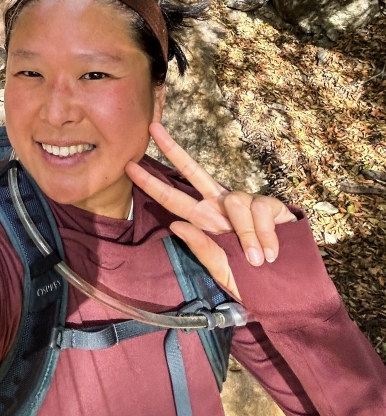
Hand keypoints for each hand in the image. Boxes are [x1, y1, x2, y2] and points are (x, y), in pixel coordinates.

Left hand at [125, 122, 295, 302]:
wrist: (287, 288)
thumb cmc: (250, 279)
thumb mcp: (221, 269)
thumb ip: (200, 248)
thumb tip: (175, 224)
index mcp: (203, 220)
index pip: (172, 198)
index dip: (151, 183)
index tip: (128, 166)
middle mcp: (220, 205)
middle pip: (193, 171)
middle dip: (173, 149)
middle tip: (153, 128)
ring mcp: (245, 202)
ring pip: (235, 202)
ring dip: (244, 234)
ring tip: (256, 260)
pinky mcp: (271, 205)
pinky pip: (261, 211)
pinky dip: (265, 235)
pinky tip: (270, 252)